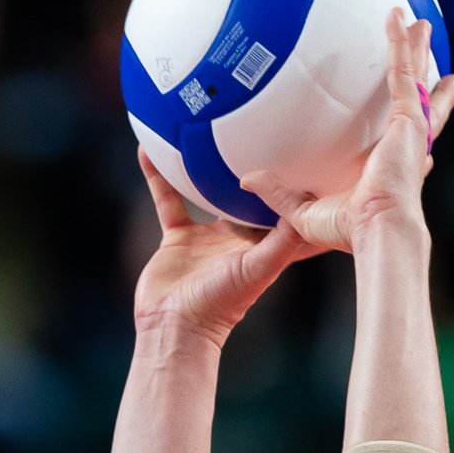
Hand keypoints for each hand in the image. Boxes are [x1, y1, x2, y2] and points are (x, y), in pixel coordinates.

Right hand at [132, 147, 318, 348]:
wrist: (174, 325)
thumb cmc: (220, 304)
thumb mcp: (259, 268)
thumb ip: (282, 239)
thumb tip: (304, 206)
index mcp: (263, 244)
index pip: (283, 208)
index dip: (294, 184)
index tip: (305, 152)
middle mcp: (237, 238)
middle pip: (249, 195)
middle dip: (256, 167)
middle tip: (261, 127)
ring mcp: (207, 236)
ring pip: (207, 190)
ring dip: (206, 165)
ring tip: (205, 129)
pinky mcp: (177, 237)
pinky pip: (168, 199)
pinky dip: (158, 176)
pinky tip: (148, 150)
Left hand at [241, 9, 453, 253]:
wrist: (377, 229)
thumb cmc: (349, 230)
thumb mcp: (304, 211)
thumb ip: (279, 193)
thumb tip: (248, 180)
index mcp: (386, 164)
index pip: (398, 137)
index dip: (409, 123)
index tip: (411, 113)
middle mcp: (404, 145)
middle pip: (416, 100)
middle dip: (423, 75)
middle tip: (425, 52)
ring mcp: (410, 130)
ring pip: (414, 79)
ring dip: (416, 49)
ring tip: (420, 24)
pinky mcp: (408, 119)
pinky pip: (403, 73)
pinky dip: (401, 45)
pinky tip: (399, 20)